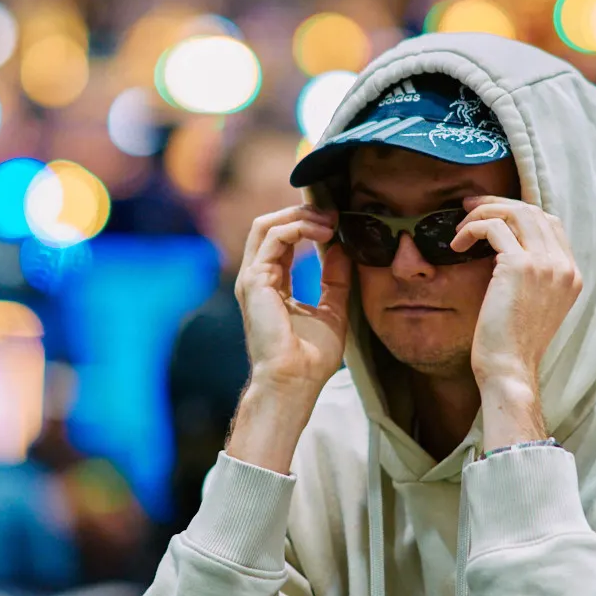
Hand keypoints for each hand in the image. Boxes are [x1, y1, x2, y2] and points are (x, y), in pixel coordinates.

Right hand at [229, 205, 351, 472]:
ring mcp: (253, 278)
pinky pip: (273, 238)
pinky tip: (324, 233)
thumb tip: (343, 249)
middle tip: (333, 213)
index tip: (337, 221)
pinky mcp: (255, 281)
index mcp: (272, 284)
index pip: (283, 240)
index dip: (308, 224)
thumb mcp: (333, 310)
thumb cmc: (310, 358)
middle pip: (270, 225)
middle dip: (302, 213)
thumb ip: (336, 280)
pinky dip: (298, 228)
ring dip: (300, 216)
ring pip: (267, 225)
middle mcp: (258, 278)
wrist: (295, 383)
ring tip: (329, 221)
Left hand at [452, 196, 581, 442]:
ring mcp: (546, 264)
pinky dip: (471, 229)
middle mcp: (564, 266)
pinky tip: (456, 246)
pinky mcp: (521, 267)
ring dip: (483, 212)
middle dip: (498, 203)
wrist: (509, 370)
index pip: (550, 223)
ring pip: (516, 212)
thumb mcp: (530, 305)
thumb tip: (502, 248)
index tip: (490, 213)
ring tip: (459, 226)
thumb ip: (530, 276)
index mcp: (571, 275)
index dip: (518, 211)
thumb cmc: (509, 344)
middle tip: (468, 206)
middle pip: (534, 211)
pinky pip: (493, 227)